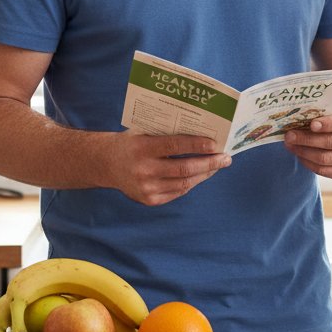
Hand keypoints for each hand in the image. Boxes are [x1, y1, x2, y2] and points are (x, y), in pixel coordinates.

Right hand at [110, 133, 230, 206]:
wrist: (105, 163)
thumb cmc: (132, 142)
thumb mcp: (144, 132)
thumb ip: (167, 132)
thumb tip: (202, 131)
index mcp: (142, 148)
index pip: (176, 145)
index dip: (198, 145)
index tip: (216, 144)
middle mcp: (143, 170)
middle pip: (184, 168)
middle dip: (209, 163)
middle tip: (226, 157)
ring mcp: (146, 188)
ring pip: (184, 183)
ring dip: (205, 174)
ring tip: (218, 165)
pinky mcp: (149, 200)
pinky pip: (178, 192)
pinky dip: (192, 182)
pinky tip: (201, 174)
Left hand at [283, 103, 331, 179]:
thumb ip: (320, 111)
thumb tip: (297, 115)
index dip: (327, 124)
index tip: (311, 125)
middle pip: (330, 142)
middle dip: (306, 139)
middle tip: (289, 136)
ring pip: (324, 158)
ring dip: (303, 152)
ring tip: (290, 145)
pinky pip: (324, 171)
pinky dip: (308, 163)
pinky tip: (299, 155)